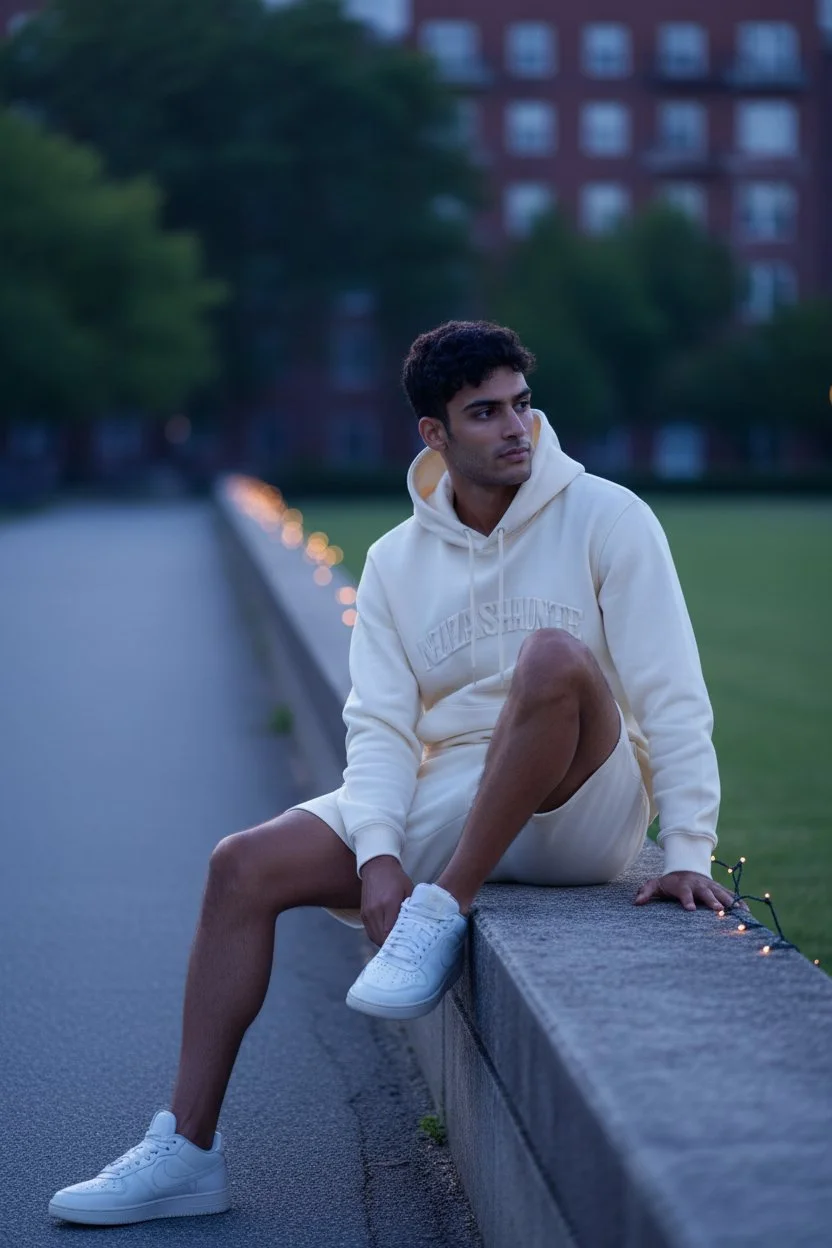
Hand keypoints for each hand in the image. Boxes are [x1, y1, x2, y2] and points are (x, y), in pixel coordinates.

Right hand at [359, 855, 413, 946]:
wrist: (377, 867)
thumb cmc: (397, 879)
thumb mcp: (409, 892)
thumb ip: (412, 910)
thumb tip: (419, 928)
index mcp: (389, 904)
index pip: (390, 932)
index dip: (399, 944)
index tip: (408, 950)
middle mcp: (375, 910)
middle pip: (382, 938)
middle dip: (393, 947)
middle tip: (405, 951)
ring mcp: (367, 913)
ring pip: (375, 938)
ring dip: (385, 944)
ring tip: (397, 947)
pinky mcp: (363, 914)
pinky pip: (370, 932)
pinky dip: (379, 937)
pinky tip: (388, 938)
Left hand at [634, 871, 749, 913]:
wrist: (686, 868)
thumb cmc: (670, 882)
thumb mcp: (656, 884)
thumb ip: (646, 892)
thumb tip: (636, 902)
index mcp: (683, 885)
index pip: (684, 893)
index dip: (687, 900)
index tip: (690, 909)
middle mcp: (699, 885)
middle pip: (706, 893)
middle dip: (713, 901)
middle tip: (718, 910)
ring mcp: (711, 887)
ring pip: (722, 894)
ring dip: (730, 903)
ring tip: (740, 913)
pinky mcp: (720, 890)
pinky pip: (731, 896)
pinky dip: (740, 903)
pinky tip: (748, 913)